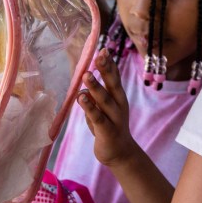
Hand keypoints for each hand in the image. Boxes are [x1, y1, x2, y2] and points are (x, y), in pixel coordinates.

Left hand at [78, 49, 138, 167]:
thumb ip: (96, 96)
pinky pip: (97, 117)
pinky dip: (89, 107)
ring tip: (86, 75)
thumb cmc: (108, 127)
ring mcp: (115, 118)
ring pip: (104, 100)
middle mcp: (119, 105)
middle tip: (99, 56)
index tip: (104, 49)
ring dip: (95, 87)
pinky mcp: (108, 131)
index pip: (114, 77)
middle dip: (106, 70)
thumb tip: (86, 82)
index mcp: (118, 98)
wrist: (120, 153)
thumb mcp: (103, 109)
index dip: (109, 64)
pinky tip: (82, 98)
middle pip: (113, 85)